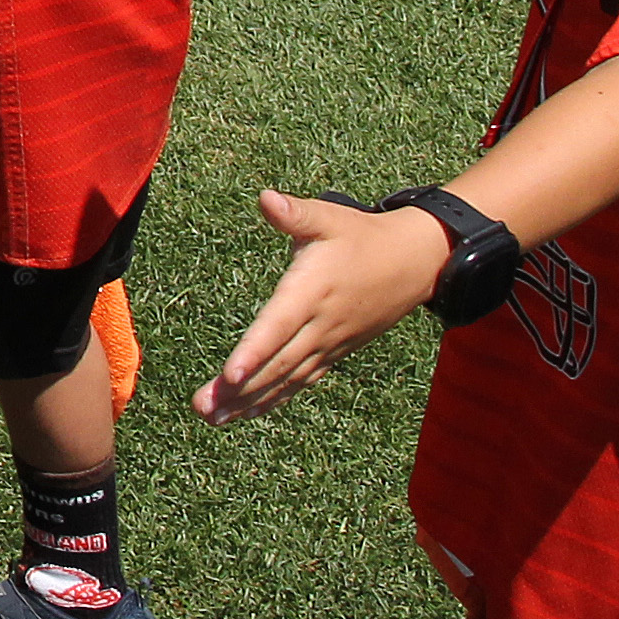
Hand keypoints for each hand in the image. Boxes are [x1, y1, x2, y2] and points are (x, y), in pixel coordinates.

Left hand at [199, 191, 449, 422]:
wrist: (415, 263)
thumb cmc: (363, 236)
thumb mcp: (329, 217)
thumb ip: (295, 213)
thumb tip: (266, 199)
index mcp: (311, 291)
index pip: (277, 327)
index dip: (254, 352)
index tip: (229, 375)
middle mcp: (320, 325)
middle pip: (276, 363)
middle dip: (239, 389)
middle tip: (203, 409)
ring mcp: (329, 343)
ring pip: (287, 378)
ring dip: (251, 401)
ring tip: (214, 419)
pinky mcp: (335, 351)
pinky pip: (301, 380)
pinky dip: (275, 397)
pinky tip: (248, 412)